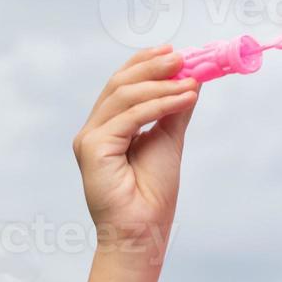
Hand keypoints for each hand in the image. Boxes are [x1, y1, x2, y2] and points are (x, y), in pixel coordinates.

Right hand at [72, 45, 199, 259]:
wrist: (144, 231)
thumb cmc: (153, 193)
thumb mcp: (168, 140)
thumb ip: (174, 110)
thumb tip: (190, 80)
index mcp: (107, 127)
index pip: (121, 83)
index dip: (144, 62)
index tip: (173, 51)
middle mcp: (93, 130)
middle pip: (120, 84)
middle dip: (152, 67)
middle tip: (182, 59)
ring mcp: (89, 138)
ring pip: (125, 96)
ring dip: (162, 85)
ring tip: (192, 82)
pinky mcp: (93, 148)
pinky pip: (131, 117)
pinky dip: (160, 104)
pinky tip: (185, 99)